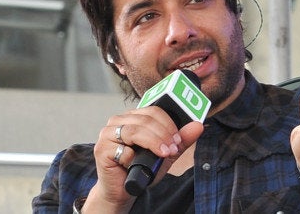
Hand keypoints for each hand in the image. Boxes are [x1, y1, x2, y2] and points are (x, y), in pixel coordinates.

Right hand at [83, 106, 203, 212]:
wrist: (123, 189)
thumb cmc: (142, 168)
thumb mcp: (166, 153)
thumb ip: (181, 140)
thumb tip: (198, 126)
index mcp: (133, 117)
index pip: (153, 110)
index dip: (168, 124)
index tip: (178, 140)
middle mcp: (118, 121)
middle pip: (145, 119)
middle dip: (163, 134)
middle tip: (172, 149)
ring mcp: (108, 133)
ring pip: (135, 130)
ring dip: (153, 143)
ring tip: (164, 154)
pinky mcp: (101, 149)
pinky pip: (123, 149)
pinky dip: (134, 158)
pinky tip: (136, 165)